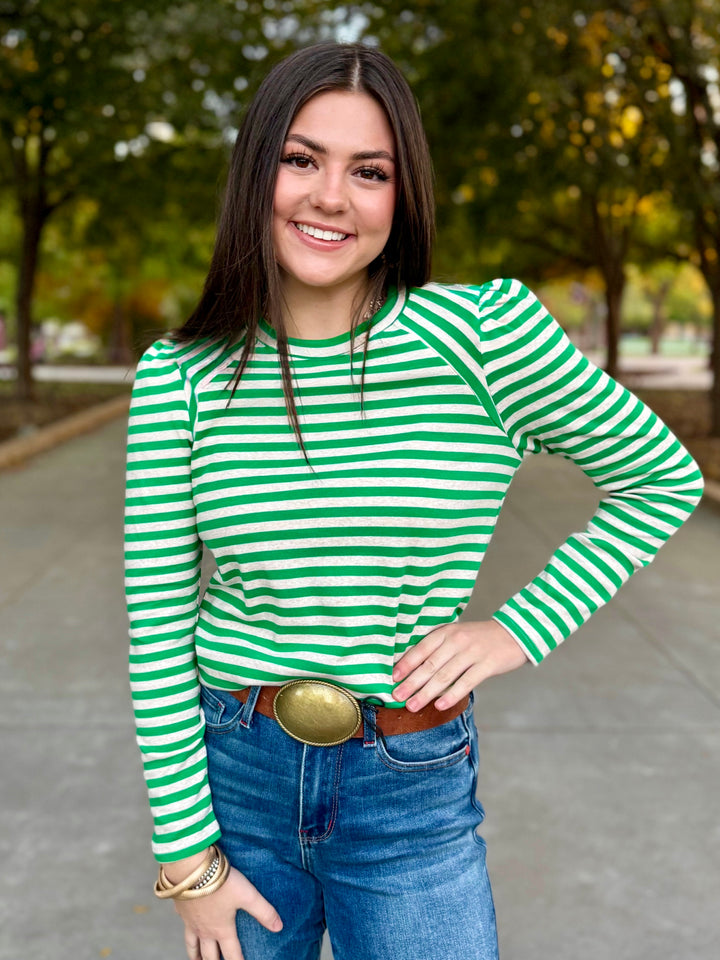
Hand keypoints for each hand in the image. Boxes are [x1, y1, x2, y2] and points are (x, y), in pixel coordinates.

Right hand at [172, 864, 281, 959]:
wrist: (190, 869)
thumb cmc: (220, 883)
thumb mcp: (247, 895)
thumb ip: (263, 911)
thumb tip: (279, 927)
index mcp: (222, 929)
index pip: (232, 954)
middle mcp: (205, 930)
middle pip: (209, 955)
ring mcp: (190, 921)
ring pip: (192, 945)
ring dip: (196, 956)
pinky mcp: (181, 909)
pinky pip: (184, 926)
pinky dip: (187, 933)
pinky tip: (187, 927)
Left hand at [392, 619, 528, 711]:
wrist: (514, 633)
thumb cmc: (479, 638)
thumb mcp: (457, 634)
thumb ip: (439, 648)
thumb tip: (414, 669)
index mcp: (447, 632)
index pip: (421, 649)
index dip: (406, 664)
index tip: (392, 678)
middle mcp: (457, 641)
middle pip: (430, 665)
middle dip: (411, 683)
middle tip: (396, 697)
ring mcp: (472, 653)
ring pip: (444, 676)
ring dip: (426, 693)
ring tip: (412, 705)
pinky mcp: (487, 665)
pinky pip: (466, 683)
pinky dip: (451, 695)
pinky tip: (440, 706)